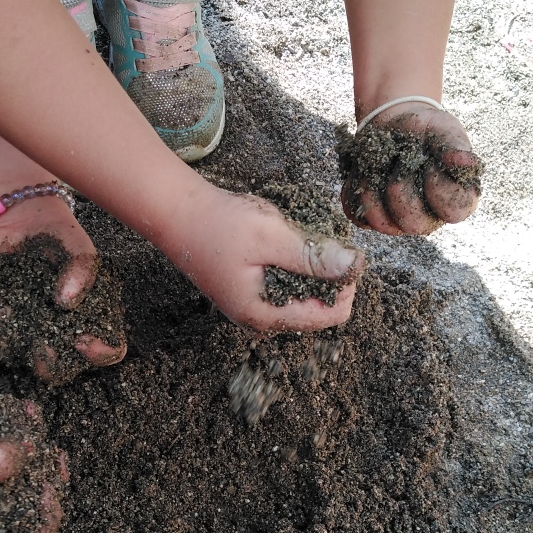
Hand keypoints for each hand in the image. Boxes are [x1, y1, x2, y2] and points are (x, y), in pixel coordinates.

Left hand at [0, 196, 125, 383]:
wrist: (24, 217)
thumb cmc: (62, 236)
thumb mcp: (80, 248)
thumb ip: (82, 272)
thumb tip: (65, 302)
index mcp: (91, 320)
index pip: (107, 351)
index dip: (99, 353)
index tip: (84, 340)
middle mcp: (60, 332)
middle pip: (61, 368)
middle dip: (50, 365)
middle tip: (41, 348)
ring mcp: (29, 327)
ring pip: (20, 356)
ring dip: (12, 343)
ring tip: (5, 316)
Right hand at [0, 400, 64, 532]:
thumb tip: (23, 454)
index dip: (43, 523)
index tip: (49, 492)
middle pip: (23, 505)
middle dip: (43, 482)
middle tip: (55, 458)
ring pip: (13, 473)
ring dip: (31, 452)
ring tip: (42, 429)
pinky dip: (9, 430)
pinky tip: (24, 412)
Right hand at [164, 191, 365, 333]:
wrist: (177, 214)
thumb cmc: (219, 224)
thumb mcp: (270, 236)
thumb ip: (312, 255)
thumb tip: (355, 266)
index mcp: (265, 314)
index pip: (329, 316)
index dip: (345, 286)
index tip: (342, 253)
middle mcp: (260, 318)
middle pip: (318, 309)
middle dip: (328, 277)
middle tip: (321, 240)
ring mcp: (253, 306)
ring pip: (303, 297)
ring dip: (312, 270)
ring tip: (302, 239)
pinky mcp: (250, 292)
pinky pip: (287, 287)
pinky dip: (296, 266)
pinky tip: (287, 243)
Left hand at [341, 102, 481, 235]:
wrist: (395, 125)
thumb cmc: (427, 131)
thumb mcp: (445, 130)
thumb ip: (456, 146)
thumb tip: (466, 163)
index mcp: (455, 202)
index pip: (453, 211)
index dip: (439, 186)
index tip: (430, 163)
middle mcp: (427, 219)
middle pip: (412, 223)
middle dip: (401, 187)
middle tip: (402, 161)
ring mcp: (397, 222)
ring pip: (380, 222)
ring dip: (375, 185)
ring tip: (383, 161)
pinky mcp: (370, 217)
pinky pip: (355, 212)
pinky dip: (357, 186)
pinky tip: (367, 170)